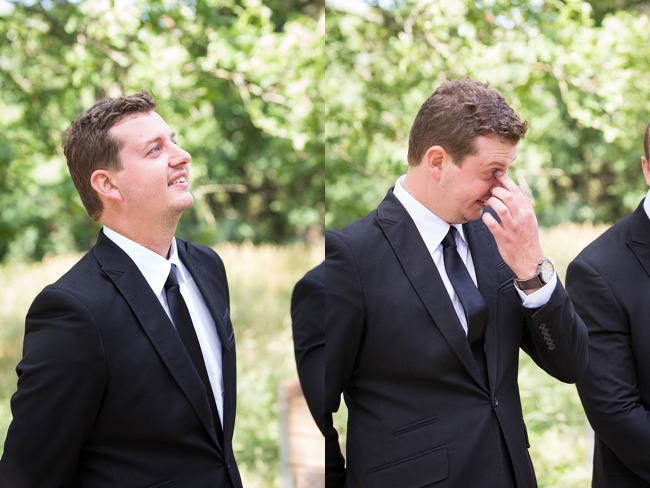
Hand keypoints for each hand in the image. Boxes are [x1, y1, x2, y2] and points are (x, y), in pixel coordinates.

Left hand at [481, 171, 544, 289]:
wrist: (529, 260)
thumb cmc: (527, 237)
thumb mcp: (530, 219)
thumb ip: (524, 202)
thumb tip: (519, 186)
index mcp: (527, 212)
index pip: (516, 191)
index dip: (505, 180)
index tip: (497, 173)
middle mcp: (521, 218)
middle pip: (508, 196)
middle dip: (496, 189)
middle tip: (489, 189)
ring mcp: (512, 228)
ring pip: (501, 208)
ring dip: (491, 202)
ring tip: (487, 202)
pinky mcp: (503, 238)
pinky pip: (492, 224)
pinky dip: (486, 218)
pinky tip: (485, 216)